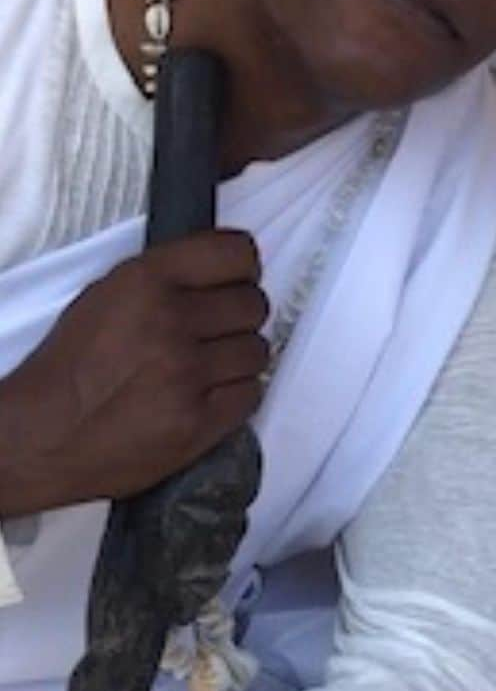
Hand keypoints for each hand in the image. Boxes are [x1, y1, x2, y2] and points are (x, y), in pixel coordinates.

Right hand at [0, 230, 268, 515]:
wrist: (43, 437)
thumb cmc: (73, 366)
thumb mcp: (109, 296)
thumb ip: (168, 277)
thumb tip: (223, 273)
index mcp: (146, 281)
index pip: (236, 254)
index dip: (243, 268)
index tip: (238, 279)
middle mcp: (172, 321)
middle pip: (254, 304)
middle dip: (239, 317)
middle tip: (215, 331)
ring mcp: (189, 373)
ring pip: (258, 350)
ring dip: (237, 359)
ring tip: (205, 368)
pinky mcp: (200, 421)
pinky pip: (252, 392)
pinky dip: (236, 394)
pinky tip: (206, 395)